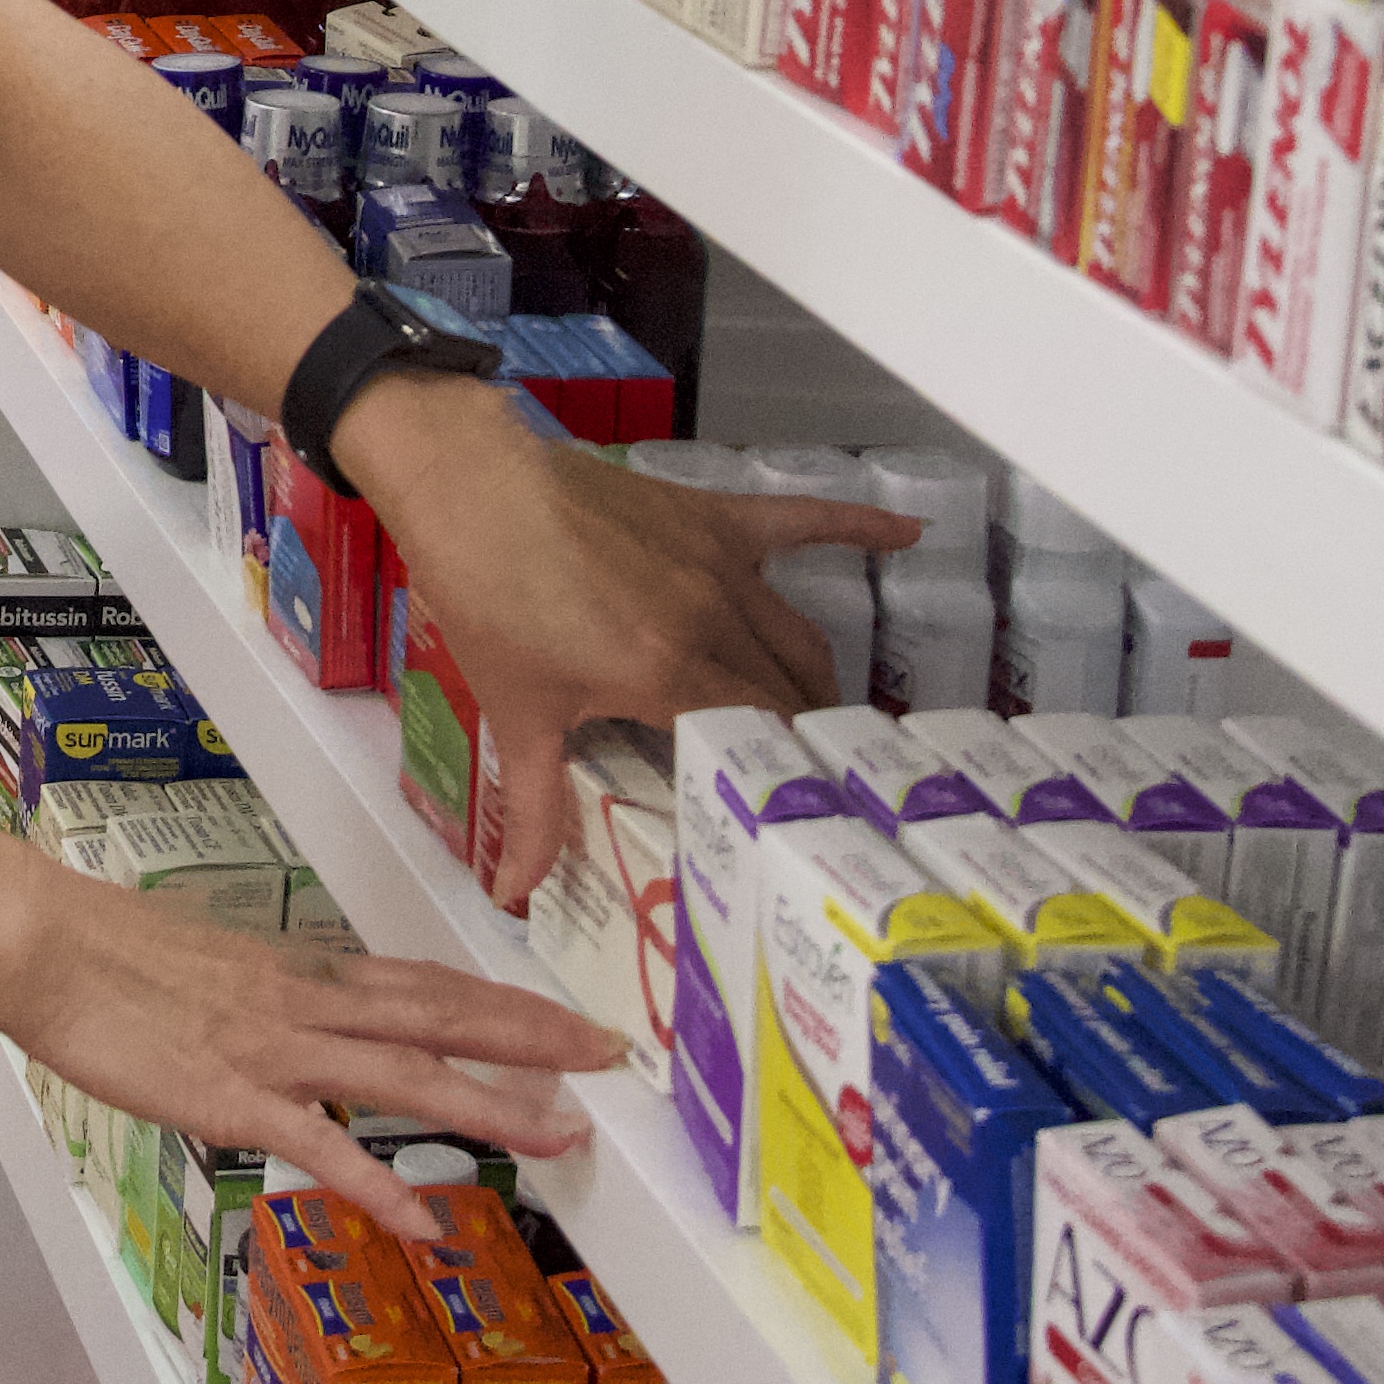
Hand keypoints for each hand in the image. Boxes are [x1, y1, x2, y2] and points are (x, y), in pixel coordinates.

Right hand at [0, 856, 620, 1242]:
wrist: (46, 945)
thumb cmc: (113, 956)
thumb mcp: (217, 968)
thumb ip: (274, 1000)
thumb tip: (314, 1022)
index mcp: (307, 973)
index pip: (429, 983)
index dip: (505, 1004)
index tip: (570, 1021)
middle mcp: (311, 1005)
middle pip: (442, 1015)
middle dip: (531, 1038)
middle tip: (608, 1058)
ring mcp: (277, 1051)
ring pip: (405, 1074)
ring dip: (489, 1103)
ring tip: (560, 1135)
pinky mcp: (234, 1099)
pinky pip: (321, 1146)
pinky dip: (377, 1185)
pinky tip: (424, 1224)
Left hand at [340, 376, 918, 904]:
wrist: (470, 488)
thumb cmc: (488, 598)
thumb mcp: (517, 713)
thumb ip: (532, 809)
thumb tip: (513, 895)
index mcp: (671, 672)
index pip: (755, 736)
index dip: (777, 775)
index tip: (792, 810)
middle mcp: (714, 618)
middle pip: (787, 689)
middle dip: (798, 736)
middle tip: (804, 773)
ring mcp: (719, 562)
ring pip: (798, 631)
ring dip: (815, 673)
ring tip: (822, 715)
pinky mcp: (711, 516)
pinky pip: (801, 519)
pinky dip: (858, 526)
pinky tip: (912, 536)